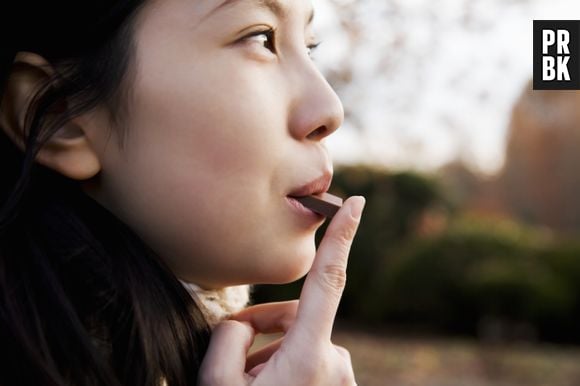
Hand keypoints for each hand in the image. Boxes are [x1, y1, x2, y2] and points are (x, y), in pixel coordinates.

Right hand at [198, 196, 364, 385]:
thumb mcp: (216, 383)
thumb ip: (229, 336)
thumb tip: (245, 324)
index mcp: (309, 357)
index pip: (327, 281)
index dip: (341, 237)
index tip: (356, 204)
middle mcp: (335, 364)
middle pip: (296, 315)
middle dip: (263, 325)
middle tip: (233, 356)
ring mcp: (341, 379)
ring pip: (301, 339)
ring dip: (272, 349)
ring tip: (246, 379)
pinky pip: (311, 360)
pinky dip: (288, 366)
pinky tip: (267, 384)